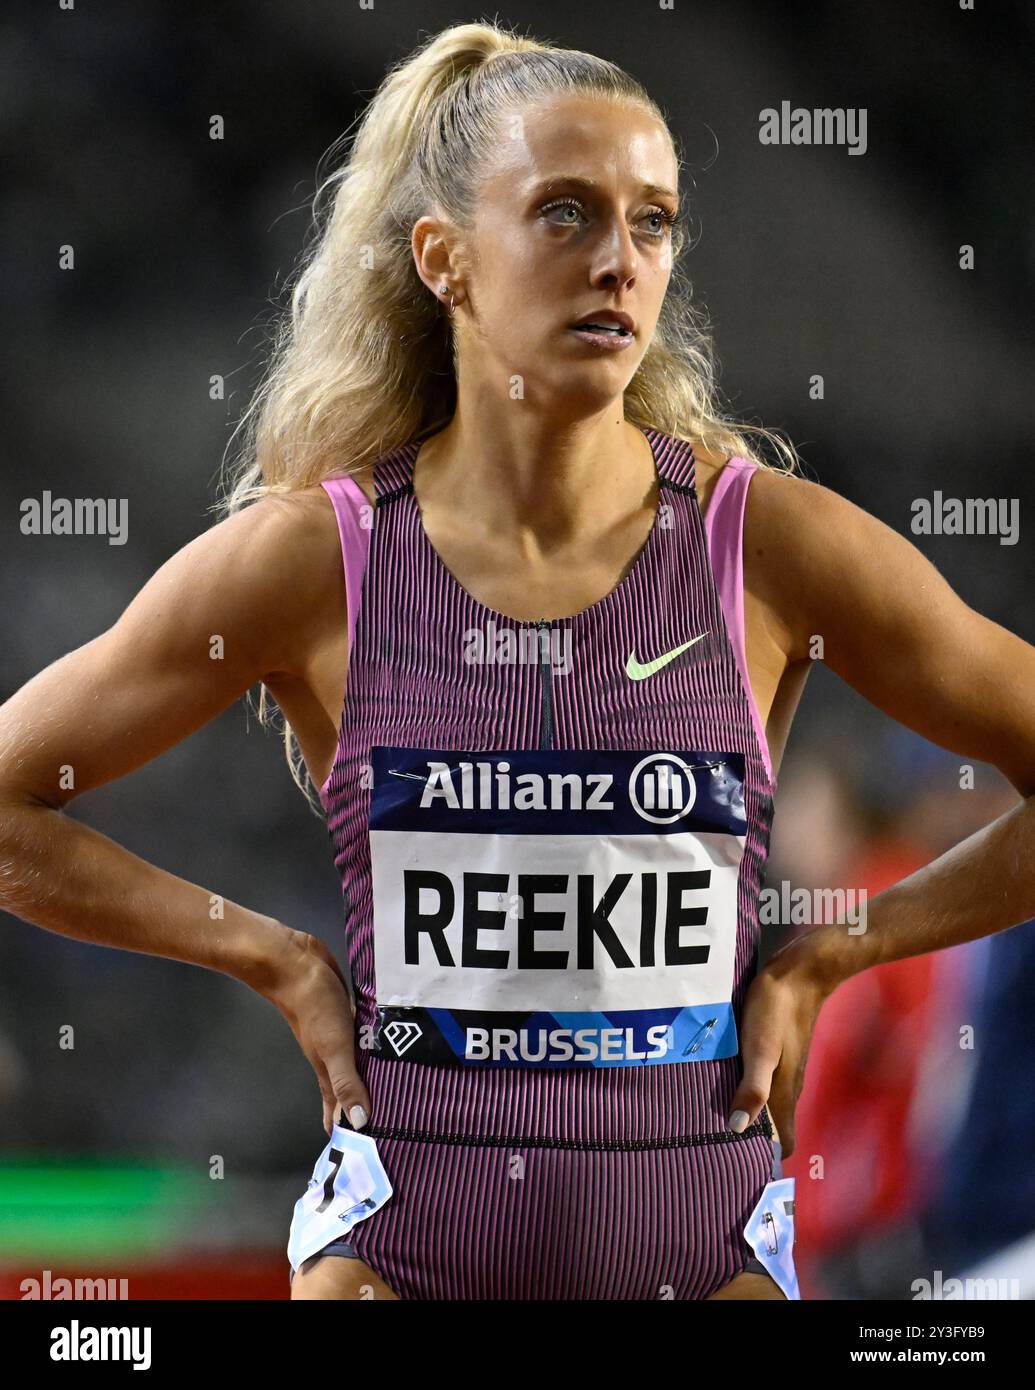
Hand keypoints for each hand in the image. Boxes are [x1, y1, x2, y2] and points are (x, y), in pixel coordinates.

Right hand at [261, 928, 372, 1136]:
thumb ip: (346, 1082)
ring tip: (398, 1088)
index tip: (367, 1153)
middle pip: (349, 1087)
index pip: (338, 1109)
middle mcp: (332, 1055)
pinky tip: (391, 1043)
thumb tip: (359, 1123)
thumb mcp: (333, 1047)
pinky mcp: (346, 1012)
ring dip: (372, 1075)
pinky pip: (363, 1035)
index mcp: (327, 1070)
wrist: (294, 962)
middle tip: (392, 1122)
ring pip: (357, 1062)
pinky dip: (374, 1045)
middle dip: (364, 1106)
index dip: (348, 1130)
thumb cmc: (313, 1006)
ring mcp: (338, 1033)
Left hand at [726, 926, 846, 1156]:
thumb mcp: (760, 1050)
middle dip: (753, 1143)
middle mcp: (787, 1087)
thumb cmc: (777, 1012)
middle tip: (717, 1148)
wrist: (799, 973)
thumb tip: (738, 1128)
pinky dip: (747, 1092)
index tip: (741, 1170)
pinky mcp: (777, 1051)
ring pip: (768, 1105)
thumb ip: (753, 1087)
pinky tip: (725, 1083)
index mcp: (785, 1094)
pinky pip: (762, 1082)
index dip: (769, 1161)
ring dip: (749, 1115)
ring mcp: (784, 1069)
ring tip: (715, 1121)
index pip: (786, 1144)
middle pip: (775, 1128)